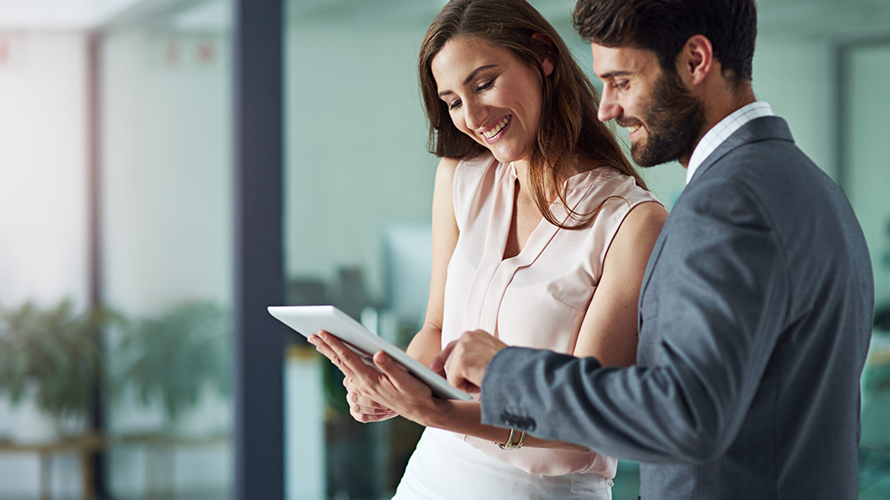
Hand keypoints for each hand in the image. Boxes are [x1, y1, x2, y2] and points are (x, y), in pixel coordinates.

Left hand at [308, 331, 447, 425]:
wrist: (421, 410)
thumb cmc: (416, 393)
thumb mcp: (406, 379)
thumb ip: (391, 366)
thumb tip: (378, 353)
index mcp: (370, 381)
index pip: (348, 359)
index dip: (335, 344)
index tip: (323, 332)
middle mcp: (362, 386)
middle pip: (340, 362)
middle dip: (326, 347)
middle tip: (312, 334)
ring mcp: (363, 389)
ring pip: (342, 367)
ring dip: (330, 354)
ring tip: (319, 342)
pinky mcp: (367, 389)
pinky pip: (349, 372)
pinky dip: (340, 361)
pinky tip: (337, 356)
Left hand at [431, 329, 506, 393]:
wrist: (519, 373)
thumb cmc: (510, 370)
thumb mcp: (490, 357)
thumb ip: (474, 358)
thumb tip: (454, 370)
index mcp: (477, 335)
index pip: (454, 346)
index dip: (444, 359)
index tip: (434, 369)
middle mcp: (468, 336)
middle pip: (450, 360)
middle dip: (456, 375)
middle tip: (474, 381)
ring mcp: (464, 347)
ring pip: (451, 373)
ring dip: (465, 382)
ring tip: (483, 380)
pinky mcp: (461, 360)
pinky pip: (453, 382)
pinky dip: (465, 388)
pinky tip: (480, 383)